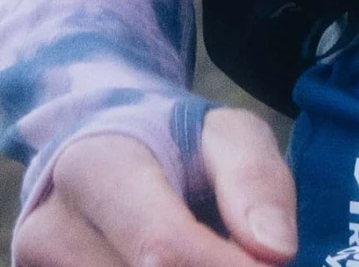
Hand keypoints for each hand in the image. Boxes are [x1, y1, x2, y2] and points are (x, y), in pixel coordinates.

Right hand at [19, 109, 296, 266]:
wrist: (109, 149)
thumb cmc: (177, 144)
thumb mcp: (227, 135)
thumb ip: (255, 180)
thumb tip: (276, 252)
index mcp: (96, 164)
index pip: (161, 245)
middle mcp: (50, 226)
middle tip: (250, 260)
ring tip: (208, 250)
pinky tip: (181, 264)